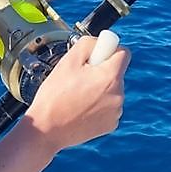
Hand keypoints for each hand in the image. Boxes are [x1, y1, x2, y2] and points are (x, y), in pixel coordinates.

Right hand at [25, 35, 129, 153]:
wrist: (46, 129)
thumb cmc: (54, 95)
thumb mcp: (68, 60)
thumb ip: (89, 44)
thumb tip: (102, 42)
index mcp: (110, 77)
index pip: (123, 52)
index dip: (108, 50)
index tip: (95, 56)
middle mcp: (119, 95)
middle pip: (116, 72)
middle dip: (101, 71)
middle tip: (79, 79)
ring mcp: (116, 112)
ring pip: (112, 90)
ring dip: (99, 89)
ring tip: (77, 96)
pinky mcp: (111, 124)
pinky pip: (109, 106)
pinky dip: (98, 105)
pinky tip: (81, 109)